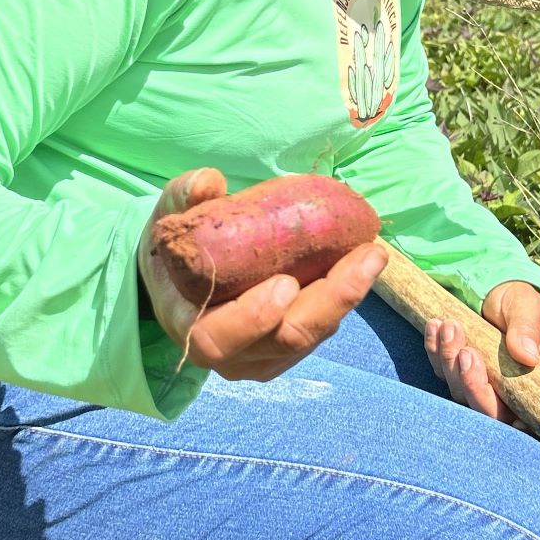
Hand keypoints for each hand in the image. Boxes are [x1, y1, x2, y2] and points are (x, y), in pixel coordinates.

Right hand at [137, 166, 388, 382]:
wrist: (178, 283)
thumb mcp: (169, 219)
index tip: (286, 283)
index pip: (216, 338)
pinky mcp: (283, 355)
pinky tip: (361, 266)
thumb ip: (183, 198)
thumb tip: (209, 179)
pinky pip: (318, 334)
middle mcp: (225, 355)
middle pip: (284, 341)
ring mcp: (257, 359)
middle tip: (364, 257)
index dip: (253, 317)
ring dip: (345, 299)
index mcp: (187, 324)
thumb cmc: (175, 251)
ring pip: (309, 339)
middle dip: (330, 301)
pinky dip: (341, 302)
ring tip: (371, 256)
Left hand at [424, 280, 539, 423]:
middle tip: (467, 352)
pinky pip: (442, 371)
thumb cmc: (520, 300)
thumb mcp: (527, 305)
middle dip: (474, 385)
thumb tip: (527, 356)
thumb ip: (527, 328)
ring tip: (450, 326)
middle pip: (491, 410)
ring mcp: (483, 383)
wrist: (497, 289)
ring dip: (451, 361)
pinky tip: (435, 326)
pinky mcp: (459, 372)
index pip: (531, 413)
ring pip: (461, 391)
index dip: (517, 424)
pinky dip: (435, 350)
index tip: (496, 400)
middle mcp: (512, 389)